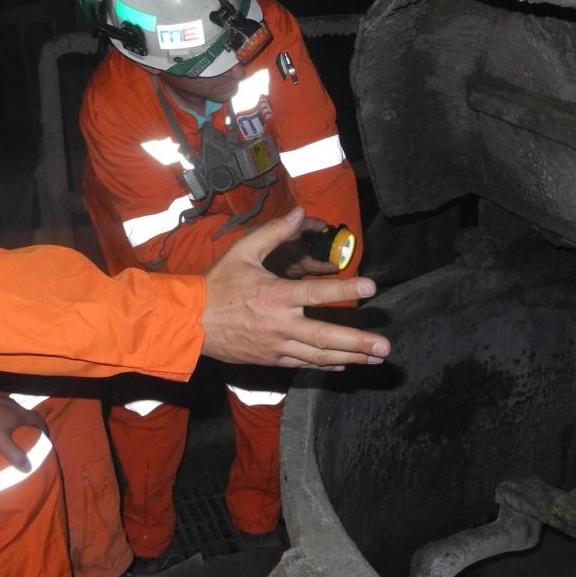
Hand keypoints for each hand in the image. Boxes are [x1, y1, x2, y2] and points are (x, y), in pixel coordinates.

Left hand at [0, 394, 49, 472]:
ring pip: (13, 408)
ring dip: (14, 417)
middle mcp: (14, 404)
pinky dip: (1, 411)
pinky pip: (1, 404)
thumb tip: (28, 468)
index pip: (38, 420)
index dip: (44, 427)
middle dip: (28, 423)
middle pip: (26, 413)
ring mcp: (2, 398)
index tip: (45, 435)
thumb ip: (14, 454)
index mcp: (20, 415)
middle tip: (26, 433)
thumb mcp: (0, 441)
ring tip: (10, 427)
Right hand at [201, 207, 390, 368]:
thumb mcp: (243, 252)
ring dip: (350, 358)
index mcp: (274, 296)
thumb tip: (300, 212)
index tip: (372, 288)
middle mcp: (279, 324)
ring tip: (375, 360)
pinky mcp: (270, 359)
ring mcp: (276, 346)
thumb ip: (274, 232)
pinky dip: (326, 364)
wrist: (190, 322)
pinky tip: (344, 364)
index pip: (316, 294)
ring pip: (318, 356)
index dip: (346, 290)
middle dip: (358, 342)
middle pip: (325, 336)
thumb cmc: (218, 285)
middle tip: (385, 347)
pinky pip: (303, 364)